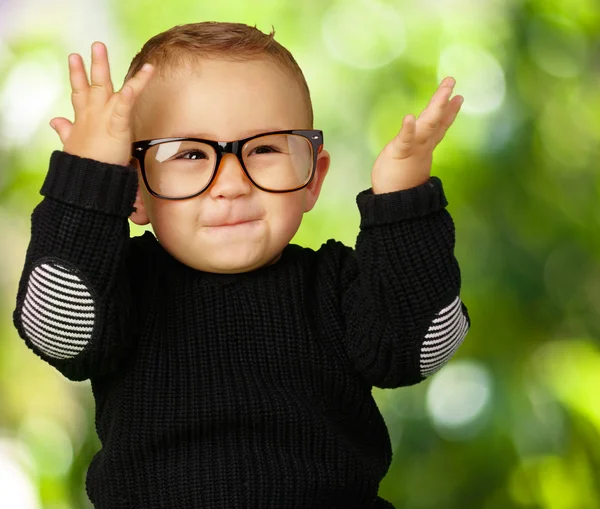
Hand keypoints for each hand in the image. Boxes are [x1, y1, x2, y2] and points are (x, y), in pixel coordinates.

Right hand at [49, 41, 153, 166]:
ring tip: (116, 55)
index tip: (74, 56)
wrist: (88, 180)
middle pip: (94, 84)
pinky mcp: (117, 127)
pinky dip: (128, 97)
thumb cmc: (84, 164)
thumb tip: (55, 121)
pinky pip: (123, 109)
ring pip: (109, 89)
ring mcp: (104, 118)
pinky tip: (132, 87)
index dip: (77, 74)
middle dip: (96, 64)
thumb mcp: (72, 143)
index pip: (79, 91)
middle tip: (97, 45)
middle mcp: (93, 113)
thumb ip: (65, 129)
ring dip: (111, 71)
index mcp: (84, 117)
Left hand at [370, 77, 462, 193]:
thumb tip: (417, 150)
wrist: (395, 203)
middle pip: (436, 119)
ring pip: (427, 125)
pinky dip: (408, 129)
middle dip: (443, 100)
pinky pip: (405, 139)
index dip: (449, 112)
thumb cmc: (398, 183)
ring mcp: (413, 148)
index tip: (458, 97)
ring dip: (436, 106)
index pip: (439, 125)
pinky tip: (409, 117)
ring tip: (444, 90)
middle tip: (451, 80)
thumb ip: (415, 153)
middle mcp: (421, 144)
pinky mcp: (399, 153)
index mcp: (423, 145)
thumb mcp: (409, 163)